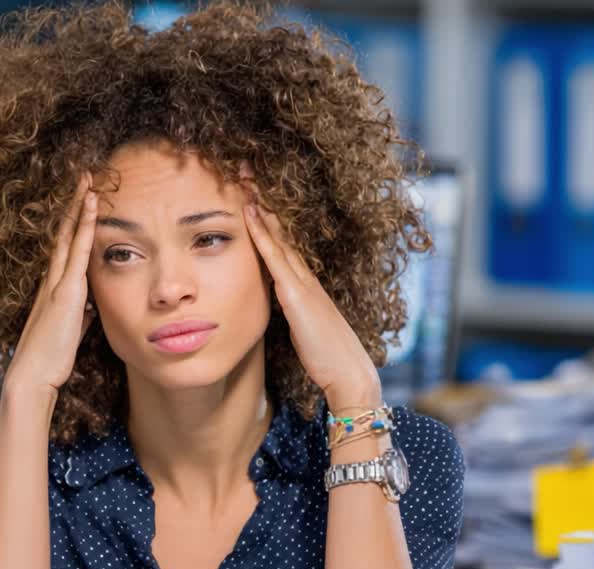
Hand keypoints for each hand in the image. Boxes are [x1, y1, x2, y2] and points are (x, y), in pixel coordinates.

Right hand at [4, 174, 98, 396]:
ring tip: (87, 179)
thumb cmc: (51, 358)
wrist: (33, 374)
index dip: (72, 224)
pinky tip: (93, 203)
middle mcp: (52, 279)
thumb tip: (90, 308)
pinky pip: (78, 249)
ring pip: (69, 234)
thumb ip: (80, 314)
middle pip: (63, 233)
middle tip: (82, 177)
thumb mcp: (71, 331)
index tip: (82, 202)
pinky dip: (85, 225)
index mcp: (52, 289)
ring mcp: (57, 282)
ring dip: (78, 206)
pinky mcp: (65, 290)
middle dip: (72, 205)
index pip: (64, 249)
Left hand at [242, 197, 381, 410]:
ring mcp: (303, 282)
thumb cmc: (326, 359)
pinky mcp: (297, 295)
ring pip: (278, 234)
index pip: (283, 242)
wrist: (348, 374)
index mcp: (306, 284)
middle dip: (263, 198)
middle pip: (281, 228)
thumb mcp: (304, 329)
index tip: (252, 192)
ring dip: (260, 205)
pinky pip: (275, 257)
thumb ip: (292, 313)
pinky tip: (249, 213)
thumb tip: (278, 306)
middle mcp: (306, 276)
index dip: (267, 216)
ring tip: (244, 178)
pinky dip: (262, 233)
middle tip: (245, 169)